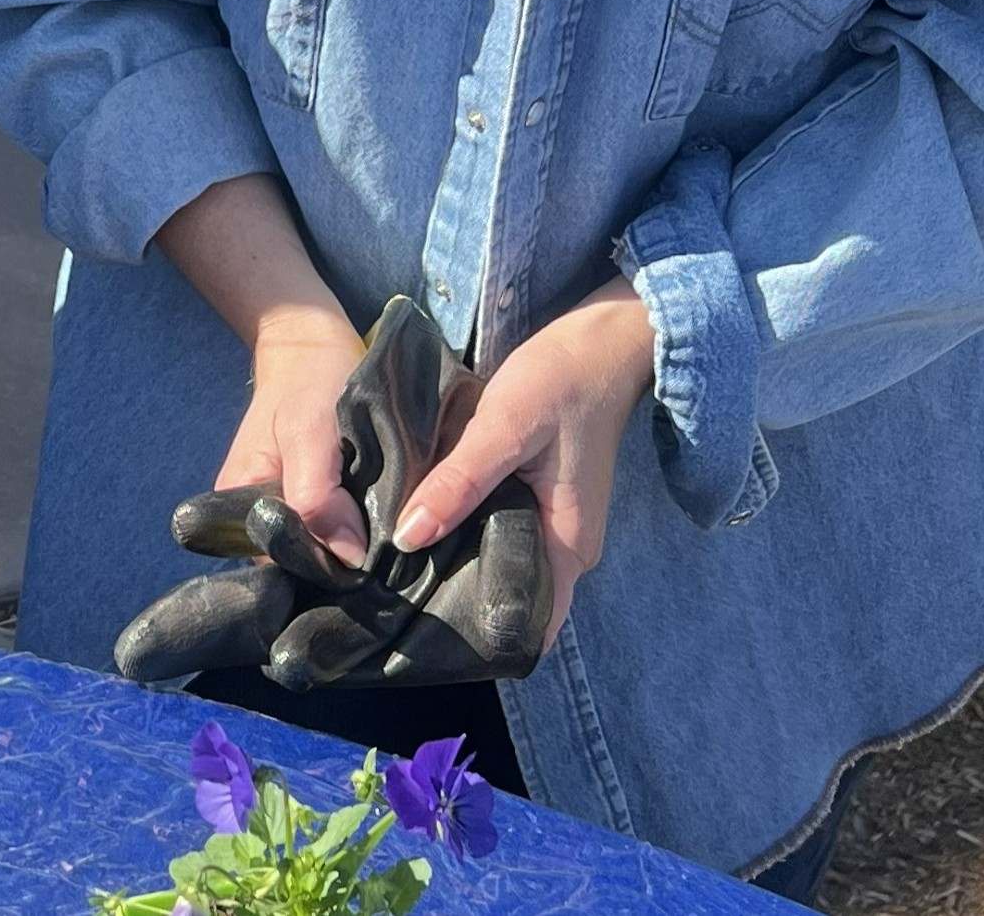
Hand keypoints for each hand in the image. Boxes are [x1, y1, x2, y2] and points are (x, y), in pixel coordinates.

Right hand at [215, 311, 373, 568]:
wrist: (311, 345)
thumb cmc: (308, 381)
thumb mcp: (309, 431)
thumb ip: (317, 497)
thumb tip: (348, 559)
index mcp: (239, 506)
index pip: (282, 563)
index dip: (326, 568)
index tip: (370, 564)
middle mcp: (254, 515)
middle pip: (302, 559)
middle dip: (342, 558)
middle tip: (387, 546)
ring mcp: (282, 506)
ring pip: (321, 545)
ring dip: (354, 542)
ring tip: (389, 535)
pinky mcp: (307, 495)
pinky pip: (331, 526)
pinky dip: (358, 525)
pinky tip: (380, 519)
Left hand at [391, 279, 655, 643]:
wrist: (599, 339)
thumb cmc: (560, 381)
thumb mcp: (505, 427)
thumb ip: (459, 482)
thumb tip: (407, 538)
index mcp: (568, 548)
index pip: (526, 627)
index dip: (477, 642)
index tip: (417, 642)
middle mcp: (564, 549)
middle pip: (505, 600)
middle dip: (451, 607)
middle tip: (384, 604)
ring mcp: (551, 524)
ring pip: (497, 565)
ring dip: (452, 569)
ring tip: (388, 574)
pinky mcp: (535, 499)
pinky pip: (495, 532)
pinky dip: (461, 535)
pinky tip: (417, 527)